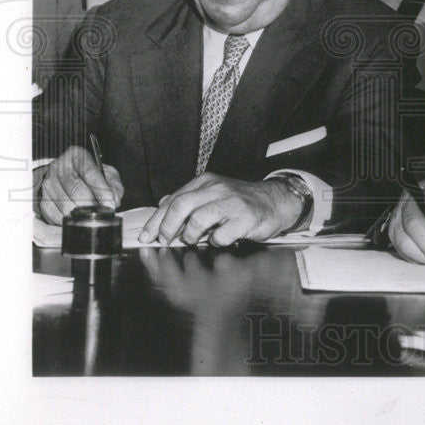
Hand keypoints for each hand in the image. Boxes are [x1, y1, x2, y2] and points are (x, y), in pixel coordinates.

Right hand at [37, 146, 122, 224]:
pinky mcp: (42, 198)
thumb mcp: (106, 173)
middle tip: (101, 213)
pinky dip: (69, 220)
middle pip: (75, 189)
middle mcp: (59, 166)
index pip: (90, 173)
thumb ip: (114, 185)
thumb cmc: (90, 175)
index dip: (102, 191)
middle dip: (92, 204)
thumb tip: (114, 199)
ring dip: (80, 214)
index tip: (111, 204)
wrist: (65, 177)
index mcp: (76, 155)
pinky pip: (55, 214)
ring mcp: (48, 183)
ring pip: (64, 204)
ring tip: (91, 216)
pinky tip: (77, 218)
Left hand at [138, 173, 305, 245]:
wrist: (276, 201)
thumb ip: (189, 198)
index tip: (147, 235)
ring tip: (196, 240)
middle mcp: (217, 189)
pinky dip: (216, 242)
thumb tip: (163, 203)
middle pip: (181, 206)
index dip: (156, 220)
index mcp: (206, 182)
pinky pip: (221, 235)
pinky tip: (221, 239)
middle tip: (166, 241)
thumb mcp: (214, 193)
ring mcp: (232, 203)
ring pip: (198, 220)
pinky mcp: (245, 218)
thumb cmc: (242, 201)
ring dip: (192, 236)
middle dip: (168, 228)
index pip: (173, 200)